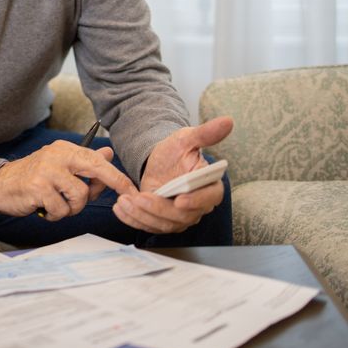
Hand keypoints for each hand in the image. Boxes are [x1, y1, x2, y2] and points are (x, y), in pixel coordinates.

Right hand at [0, 140, 136, 219]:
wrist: (0, 185)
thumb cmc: (34, 178)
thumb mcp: (60, 167)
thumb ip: (84, 163)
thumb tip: (108, 153)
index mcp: (66, 149)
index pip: (97, 160)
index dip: (117, 176)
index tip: (132, 190)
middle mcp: (58, 155)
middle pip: (95, 170)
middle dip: (113, 185)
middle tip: (124, 197)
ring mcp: (48, 171)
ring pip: (80, 196)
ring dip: (72, 208)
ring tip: (58, 205)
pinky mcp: (38, 188)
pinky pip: (62, 209)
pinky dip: (56, 214)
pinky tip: (45, 208)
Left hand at [113, 117, 232, 233]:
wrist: (159, 161)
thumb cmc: (176, 151)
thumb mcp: (187, 139)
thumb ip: (205, 133)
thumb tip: (228, 121)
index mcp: (209, 186)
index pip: (209, 198)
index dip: (196, 201)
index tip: (179, 199)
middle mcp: (197, 206)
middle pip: (182, 216)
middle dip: (159, 209)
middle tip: (140, 198)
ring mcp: (179, 217)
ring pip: (163, 224)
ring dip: (142, 215)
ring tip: (125, 201)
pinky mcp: (162, 222)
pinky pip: (148, 226)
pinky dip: (133, 220)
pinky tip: (119, 209)